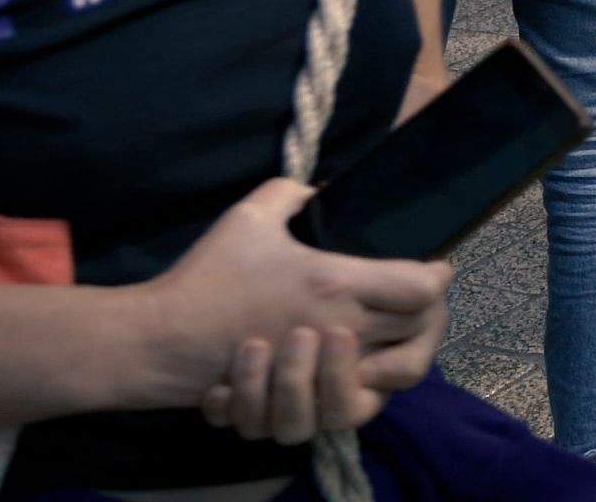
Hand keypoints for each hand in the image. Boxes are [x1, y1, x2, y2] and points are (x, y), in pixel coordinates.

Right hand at [142, 182, 446, 425]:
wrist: (158, 341)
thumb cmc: (206, 278)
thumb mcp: (248, 217)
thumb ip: (290, 191)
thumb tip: (319, 186)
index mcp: (336, 282)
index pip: (423, 288)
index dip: (437, 276)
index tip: (434, 267)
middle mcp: (341, 328)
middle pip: (423, 330)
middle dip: (432, 314)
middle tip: (423, 301)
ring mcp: (324, 371)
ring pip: (398, 375)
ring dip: (406, 353)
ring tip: (399, 335)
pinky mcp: (306, 400)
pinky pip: (359, 408)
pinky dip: (370, 391)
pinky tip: (364, 369)